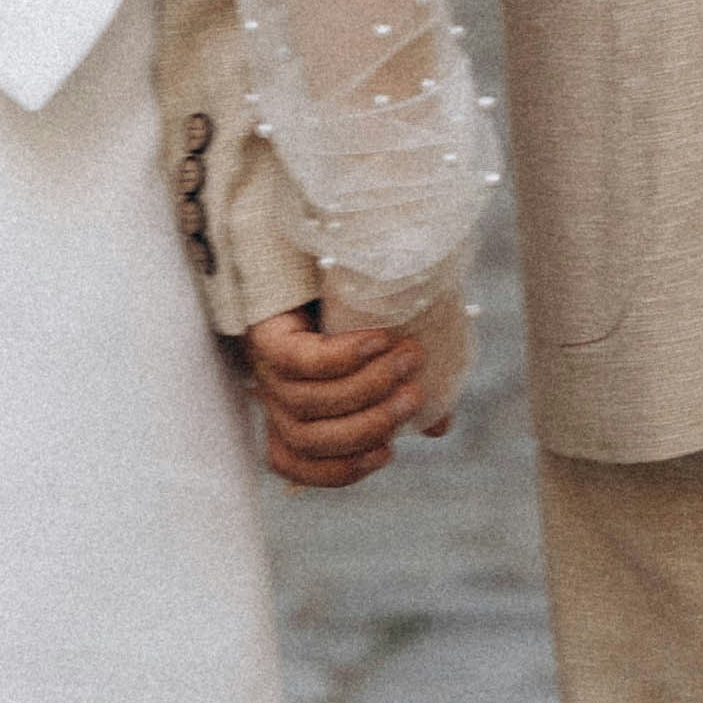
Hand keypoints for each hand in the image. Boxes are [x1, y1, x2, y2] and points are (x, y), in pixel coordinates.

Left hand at [246, 292, 465, 489]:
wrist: (329, 232)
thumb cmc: (359, 300)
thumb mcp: (389, 355)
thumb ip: (406, 390)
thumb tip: (437, 426)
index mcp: (291, 407)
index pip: (293, 462)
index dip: (338, 470)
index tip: (388, 451)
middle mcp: (271, 392)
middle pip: (307, 439)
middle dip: (369, 425)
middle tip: (415, 394)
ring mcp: (265, 363)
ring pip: (305, 404)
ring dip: (366, 387)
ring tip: (409, 358)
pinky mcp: (265, 331)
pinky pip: (299, 360)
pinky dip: (343, 357)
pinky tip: (378, 340)